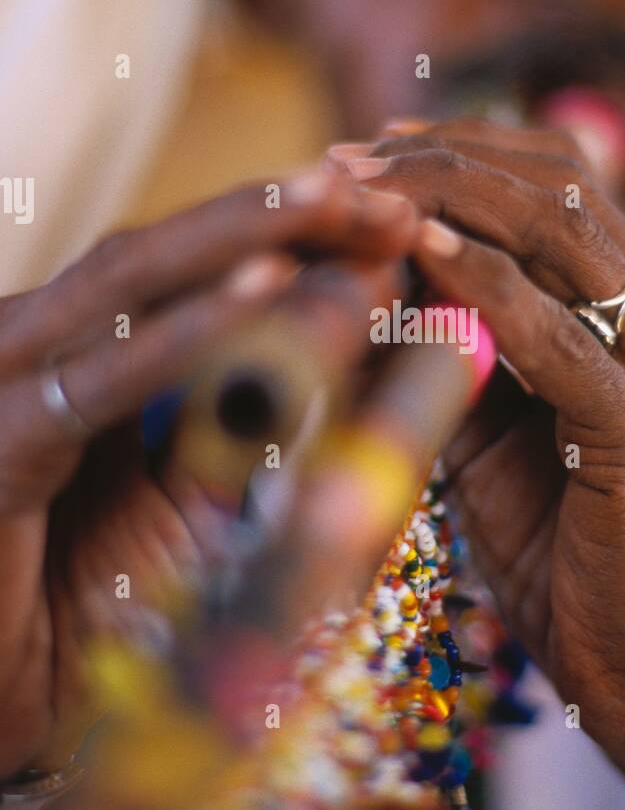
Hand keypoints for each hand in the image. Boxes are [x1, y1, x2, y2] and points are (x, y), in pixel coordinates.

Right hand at [0, 170, 418, 778]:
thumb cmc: (86, 617)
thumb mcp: (200, 514)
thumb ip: (267, 429)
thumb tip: (365, 338)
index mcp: (86, 358)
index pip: (198, 275)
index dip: (299, 240)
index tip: (399, 222)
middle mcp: (42, 350)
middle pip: (174, 255)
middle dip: (288, 216)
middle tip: (392, 192)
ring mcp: (6, 382)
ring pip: (131, 279)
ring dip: (245, 235)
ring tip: (346, 204)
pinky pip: (100, 381)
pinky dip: (188, 333)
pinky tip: (269, 291)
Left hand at [341, 118, 624, 809]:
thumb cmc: (568, 558)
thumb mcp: (500, 434)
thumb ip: (456, 348)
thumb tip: (368, 270)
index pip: (569, 181)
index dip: (467, 148)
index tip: (369, 152)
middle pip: (563, 185)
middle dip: (440, 159)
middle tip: (342, 163)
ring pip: (564, 235)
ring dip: (448, 199)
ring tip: (358, 192)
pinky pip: (556, 335)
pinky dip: (481, 285)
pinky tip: (415, 256)